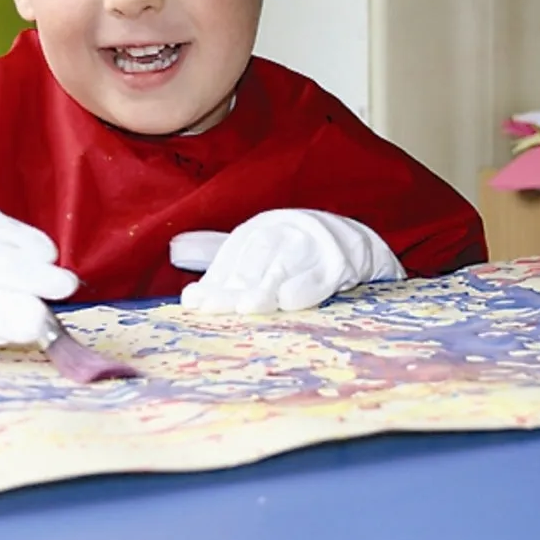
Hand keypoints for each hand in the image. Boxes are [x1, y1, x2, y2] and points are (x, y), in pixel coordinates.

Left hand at [174, 209, 403, 313]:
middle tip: (213, 308)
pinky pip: (320, 276)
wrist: (350, 239)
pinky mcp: (338, 264)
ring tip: (247, 307)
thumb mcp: (259, 260)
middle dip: (232, 286)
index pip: (231, 258)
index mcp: (257, 231)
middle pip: (253, 260)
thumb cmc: (292, 257)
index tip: (193, 302)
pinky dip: (305, 288)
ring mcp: (310, 246)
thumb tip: (188, 298)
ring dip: (264, 286)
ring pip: (283, 265)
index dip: (213, 281)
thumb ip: (227, 278)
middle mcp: (281, 233)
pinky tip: (289, 301)